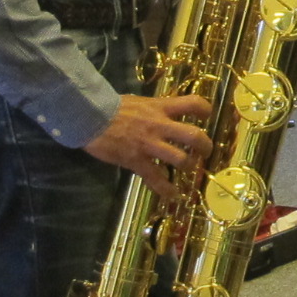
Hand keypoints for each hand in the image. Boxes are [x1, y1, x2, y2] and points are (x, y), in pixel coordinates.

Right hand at [84, 92, 211, 202]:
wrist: (89, 116)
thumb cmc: (112, 107)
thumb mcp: (139, 102)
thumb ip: (154, 109)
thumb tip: (165, 113)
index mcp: (160, 107)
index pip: (193, 103)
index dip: (205, 109)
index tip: (207, 116)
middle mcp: (159, 125)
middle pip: (194, 136)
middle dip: (205, 146)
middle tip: (205, 151)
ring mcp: (149, 144)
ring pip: (180, 159)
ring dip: (188, 167)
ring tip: (188, 169)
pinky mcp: (136, 160)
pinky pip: (156, 179)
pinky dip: (166, 189)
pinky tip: (172, 194)